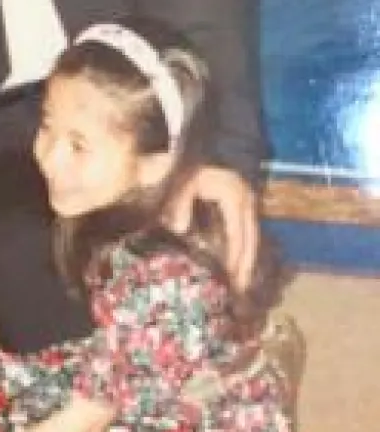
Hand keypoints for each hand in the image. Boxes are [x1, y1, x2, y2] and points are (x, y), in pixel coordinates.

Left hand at [167, 164, 258, 290]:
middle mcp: (247, 202)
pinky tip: (235, 262)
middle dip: (248, 267)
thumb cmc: (190, 159)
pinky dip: (242, 248)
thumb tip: (179, 228)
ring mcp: (247, 202)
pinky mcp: (241, 203)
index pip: (240, 236)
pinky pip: (246, 230)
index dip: (238, 260)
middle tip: (242, 292)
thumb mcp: (183, 178)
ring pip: (252, 237)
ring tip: (242, 284)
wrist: (202, 139)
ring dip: (248, 260)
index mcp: (235, 198)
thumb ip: (179, 202)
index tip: (235, 282)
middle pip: (252, 240)